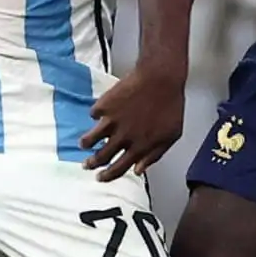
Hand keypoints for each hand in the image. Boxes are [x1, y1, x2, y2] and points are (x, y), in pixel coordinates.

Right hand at [82, 64, 186, 181]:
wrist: (160, 79)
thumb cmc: (170, 106)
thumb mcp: (171, 135)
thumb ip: (154, 155)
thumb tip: (138, 170)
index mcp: (139, 147)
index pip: (118, 169)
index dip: (107, 176)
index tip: (100, 178)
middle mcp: (122, 138)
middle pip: (100, 157)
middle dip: (91, 164)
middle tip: (86, 165)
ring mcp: (111, 121)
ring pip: (90, 139)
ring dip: (86, 143)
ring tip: (83, 143)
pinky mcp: (104, 105)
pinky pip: (94, 114)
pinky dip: (96, 115)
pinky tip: (99, 113)